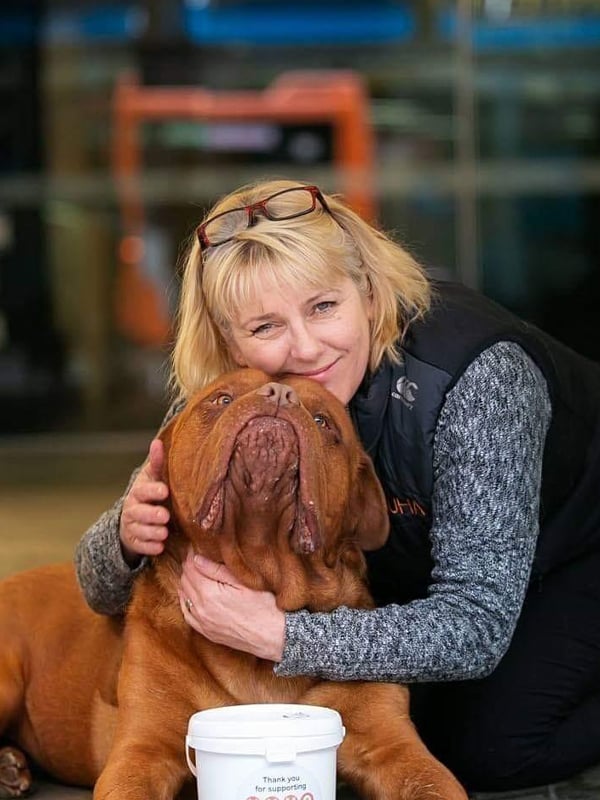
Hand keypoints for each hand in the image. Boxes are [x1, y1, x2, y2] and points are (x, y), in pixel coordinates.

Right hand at [119, 438, 169, 566]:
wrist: (133, 518)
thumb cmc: (149, 494)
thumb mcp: (152, 478)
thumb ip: (157, 464)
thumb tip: (157, 442)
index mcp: (138, 492)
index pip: (143, 490)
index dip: (152, 490)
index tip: (164, 490)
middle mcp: (133, 509)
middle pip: (139, 512)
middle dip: (151, 514)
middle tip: (165, 516)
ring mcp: (132, 527)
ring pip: (139, 530)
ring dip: (152, 532)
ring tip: (164, 532)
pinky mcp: (135, 542)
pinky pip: (141, 546)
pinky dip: (150, 547)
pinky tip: (160, 546)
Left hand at [179, 551, 285, 662]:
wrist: (275, 635)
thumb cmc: (264, 606)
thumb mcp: (242, 582)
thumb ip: (217, 570)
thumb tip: (196, 559)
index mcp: (209, 594)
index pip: (190, 568)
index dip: (192, 555)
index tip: (197, 547)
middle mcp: (201, 609)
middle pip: (184, 581)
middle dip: (189, 567)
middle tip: (198, 557)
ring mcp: (202, 623)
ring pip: (184, 597)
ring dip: (187, 583)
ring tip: (197, 573)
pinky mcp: (207, 633)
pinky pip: (187, 614)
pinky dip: (187, 601)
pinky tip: (192, 595)